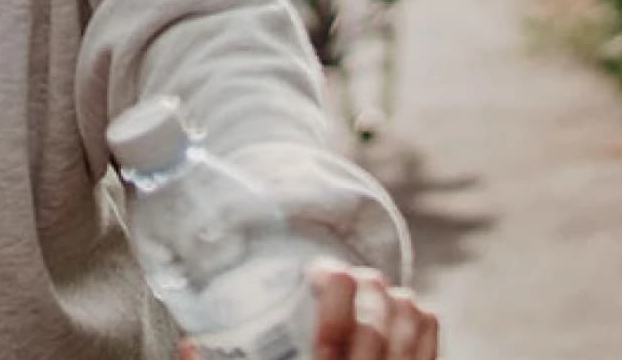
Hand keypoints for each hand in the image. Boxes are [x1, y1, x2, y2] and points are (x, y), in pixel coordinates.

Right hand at [172, 259, 439, 359]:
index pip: (336, 333)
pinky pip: (432, 354)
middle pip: (379, 328)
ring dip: (399, 303)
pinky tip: (410, 314)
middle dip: (368, 288)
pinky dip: (424, 327)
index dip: (335, 291)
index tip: (320, 269)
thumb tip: (189, 346)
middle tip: (348, 273)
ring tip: (378, 289)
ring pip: (412, 337)